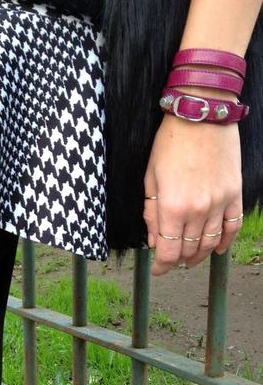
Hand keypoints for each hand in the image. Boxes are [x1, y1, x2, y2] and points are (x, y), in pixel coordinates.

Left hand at [143, 112, 242, 275]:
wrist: (201, 115)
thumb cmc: (169, 144)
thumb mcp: (150, 179)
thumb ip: (151, 214)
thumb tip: (154, 242)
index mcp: (172, 207)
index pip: (168, 252)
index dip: (161, 266)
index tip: (158, 270)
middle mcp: (197, 210)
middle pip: (188, 250)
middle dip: (177, 260)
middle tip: (171, 260)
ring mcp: (219, 203)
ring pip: (210, 242)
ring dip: (199, 254)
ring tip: (190, 258)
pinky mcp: (234, 193)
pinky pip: (233, 226)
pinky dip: (225, 241)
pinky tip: (217, 249)